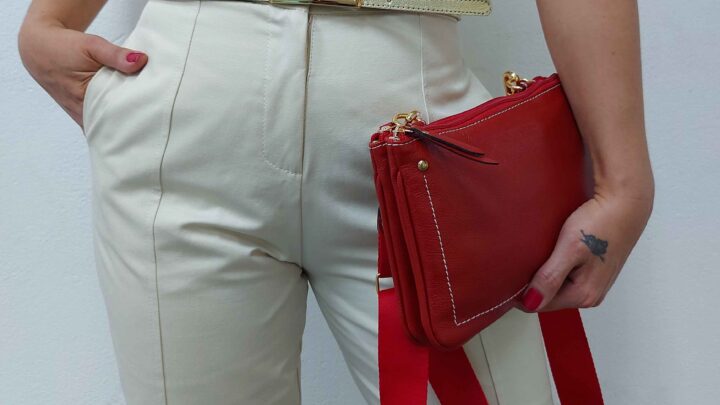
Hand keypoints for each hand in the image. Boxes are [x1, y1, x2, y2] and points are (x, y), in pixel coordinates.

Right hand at [18, 19, 147, 129]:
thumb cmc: (64, 47)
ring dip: (125, 123)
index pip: (115, 118)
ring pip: (108, 127)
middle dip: (133, 124)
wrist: (40, 48)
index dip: (135, 118)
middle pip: (114, 126)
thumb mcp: (92, 45)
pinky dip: (116, 120)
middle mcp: (82, 113)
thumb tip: (141, 61)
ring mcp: (82, 116)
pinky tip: (133, 117)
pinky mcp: (83, 114)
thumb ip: (117, 55)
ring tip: (148, 121)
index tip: (154, 117)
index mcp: (83, 99)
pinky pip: (103, 123)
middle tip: (156, 121)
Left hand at [514, 184, 653, 312]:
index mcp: (583, 295)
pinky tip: (554, 251)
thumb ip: (550, 278)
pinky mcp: (595, 272)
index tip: (510, 273)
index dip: (521, 291)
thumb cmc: (599, 223)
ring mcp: (595, 285)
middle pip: (548, 297)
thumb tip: (530, 302)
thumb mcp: (569, 249)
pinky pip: (567, 276)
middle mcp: (591, 296)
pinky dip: (557, 266)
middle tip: (524, 259)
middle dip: (534, 283)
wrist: (624, 202)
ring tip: (540, 254)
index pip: (538, 304)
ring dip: (545, 274)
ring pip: (557, 286)